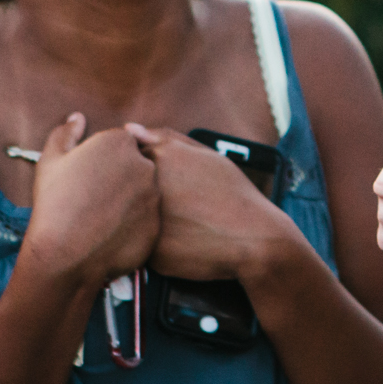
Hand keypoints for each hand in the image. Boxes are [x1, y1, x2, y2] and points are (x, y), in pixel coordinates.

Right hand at [19, 114, 159, 289]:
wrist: (64, 254)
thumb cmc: (54, 203)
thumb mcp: (50, 160)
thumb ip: (65, 133)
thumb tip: (77, 118)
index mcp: (120, 143)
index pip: (119, 143)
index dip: (101, 160)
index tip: (87, 176)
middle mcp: (145, 166)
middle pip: (135, 166)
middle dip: (118, 178)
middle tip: (92, 198)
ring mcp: (154, 197)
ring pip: (142, 194)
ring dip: (127, 201)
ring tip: (99, 218)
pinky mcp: (156, 226)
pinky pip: (145, 221)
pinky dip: (131, 226)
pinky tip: (108, 234)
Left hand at [136, 127, 297, 281]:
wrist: (255, 237)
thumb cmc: (232, 192)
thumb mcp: (205, 155)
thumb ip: (164, 138)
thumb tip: (128, 129)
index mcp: (157, 160)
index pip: (129, 159)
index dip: (147, 172)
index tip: (170, 182)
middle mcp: (147, 189)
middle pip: (128, 189)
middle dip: (145, 196)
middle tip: (180, 206)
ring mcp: (148, 223)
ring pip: (134, 221)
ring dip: (148, 221)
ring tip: (183, 224)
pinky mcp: (152, 255)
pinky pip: (146, 248)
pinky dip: (161, 246)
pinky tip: (186, 243)